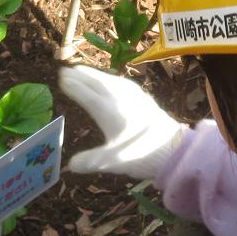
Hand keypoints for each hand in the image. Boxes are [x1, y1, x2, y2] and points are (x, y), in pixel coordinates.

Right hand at [59, 65, 185, 178]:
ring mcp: (134, 97)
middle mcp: (119, 99)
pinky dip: (111, 79)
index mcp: (108, 111)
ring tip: (84, 71)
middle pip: (97, 82)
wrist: (175, 150)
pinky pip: (122, 83)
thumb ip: (90, 161)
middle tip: (67, 70)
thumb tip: (70, 165)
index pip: (86, 94)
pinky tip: (113, 82)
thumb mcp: (113, 162)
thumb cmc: (142, 155)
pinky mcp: (145, 100)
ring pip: (110, 80)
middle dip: (81, 75)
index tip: (61, 79)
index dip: (73, 86)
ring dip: (95, 75)